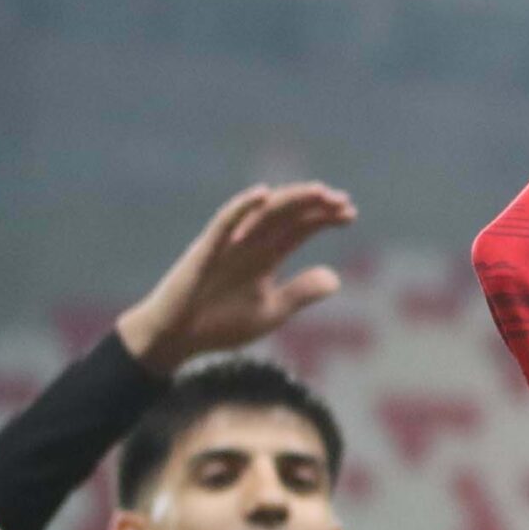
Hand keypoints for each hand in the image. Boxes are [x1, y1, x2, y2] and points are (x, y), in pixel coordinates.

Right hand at [116, 184, 354, 374]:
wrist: (177, 338)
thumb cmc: (221, 323)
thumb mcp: (271, 311)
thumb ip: (300, 293)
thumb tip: (337, 278)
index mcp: (266, 256)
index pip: (301, 228)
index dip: (325, 219)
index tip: (351, 214)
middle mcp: (250, 243)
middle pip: (287, 215)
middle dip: (315, 205)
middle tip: (343, 200)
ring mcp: (228, 243)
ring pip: (262, 213)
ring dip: (290, 200)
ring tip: (318, 191)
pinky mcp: (205, 250)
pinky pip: (223, 222)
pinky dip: (242, 207)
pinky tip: (263, 195)